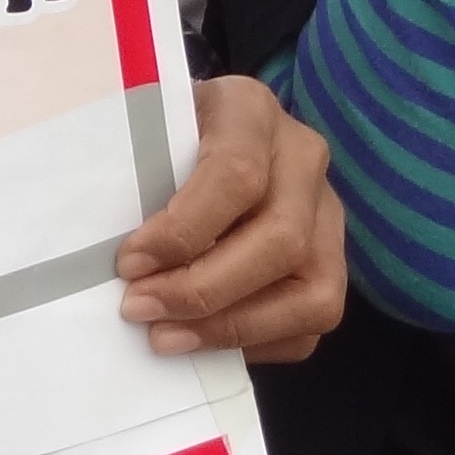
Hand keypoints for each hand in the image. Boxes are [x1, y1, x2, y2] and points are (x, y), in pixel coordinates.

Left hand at [116, 75, 343, 361]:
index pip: (237, 175)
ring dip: (231, 327)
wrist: (205, 133)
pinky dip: (253, 343)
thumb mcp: (148, 132)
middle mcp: (304, 158)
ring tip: (166, 337)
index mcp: (252, 111)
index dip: (183, 230)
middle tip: (139, 307)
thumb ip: (136, 177)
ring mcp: (328, 214)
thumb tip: (121, 264)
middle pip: (282, 239)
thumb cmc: (163, 138)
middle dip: (204, 289)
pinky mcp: (333, 264)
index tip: (128, 262)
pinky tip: (200, 339)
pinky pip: (309, 325)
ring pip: (313, 293)